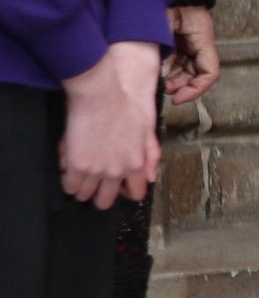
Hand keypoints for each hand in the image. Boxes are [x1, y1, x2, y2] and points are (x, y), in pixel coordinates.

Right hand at [59, 41, 161, 208]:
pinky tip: (69, 175)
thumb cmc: (125, 109)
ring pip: (85, 195)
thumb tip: (150, 179)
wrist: (100, 97)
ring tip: (80, 181)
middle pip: (106, 200)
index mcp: (137, 165)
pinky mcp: (77, 165)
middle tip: (94, 187)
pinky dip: (68, 183)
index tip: (119, 186)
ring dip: (83, 190)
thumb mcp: (146, 132)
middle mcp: (118, 172)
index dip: (126, 191)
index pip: (136, 194)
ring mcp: (97, 171)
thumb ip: (151, 157)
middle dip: (100, 197)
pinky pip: (69, 186)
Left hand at [163, 6, 220, 103]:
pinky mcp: (178, 40)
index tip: (177, 98)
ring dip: (173, 78)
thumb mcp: (161, 27)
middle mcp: (199, 42)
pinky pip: (177, 60)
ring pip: (186, 69)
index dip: (197, 89)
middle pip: (197, 74)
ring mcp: (188, 42)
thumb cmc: (162, 0)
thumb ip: (163, 52)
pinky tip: (156, 70)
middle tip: (164, 90)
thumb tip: (160, 76)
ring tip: (157, 81)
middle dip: (182, 85)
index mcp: (202, 38)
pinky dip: (168, 68)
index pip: (210, 72)